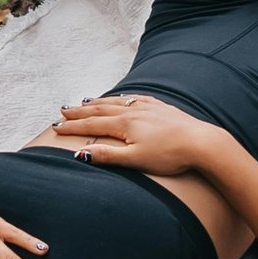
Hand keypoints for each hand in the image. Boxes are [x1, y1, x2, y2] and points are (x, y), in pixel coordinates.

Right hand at [52, 93, 224, 180]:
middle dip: (80, 111)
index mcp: (125, 124)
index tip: (55, 127)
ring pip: (117, 102)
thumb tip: (81, 153)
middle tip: (63, 110)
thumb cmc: (170, 155)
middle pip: (101, 109)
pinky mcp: (163, 108)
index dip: (72, 127)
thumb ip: (108, 156)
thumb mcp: (135, 160)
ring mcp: (149, 108)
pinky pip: (136, 99)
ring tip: (85, 101)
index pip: (92, 124)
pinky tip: (123, 99)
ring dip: (99, 102)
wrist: (202, 143)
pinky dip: (123, 98)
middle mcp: (134, 111)